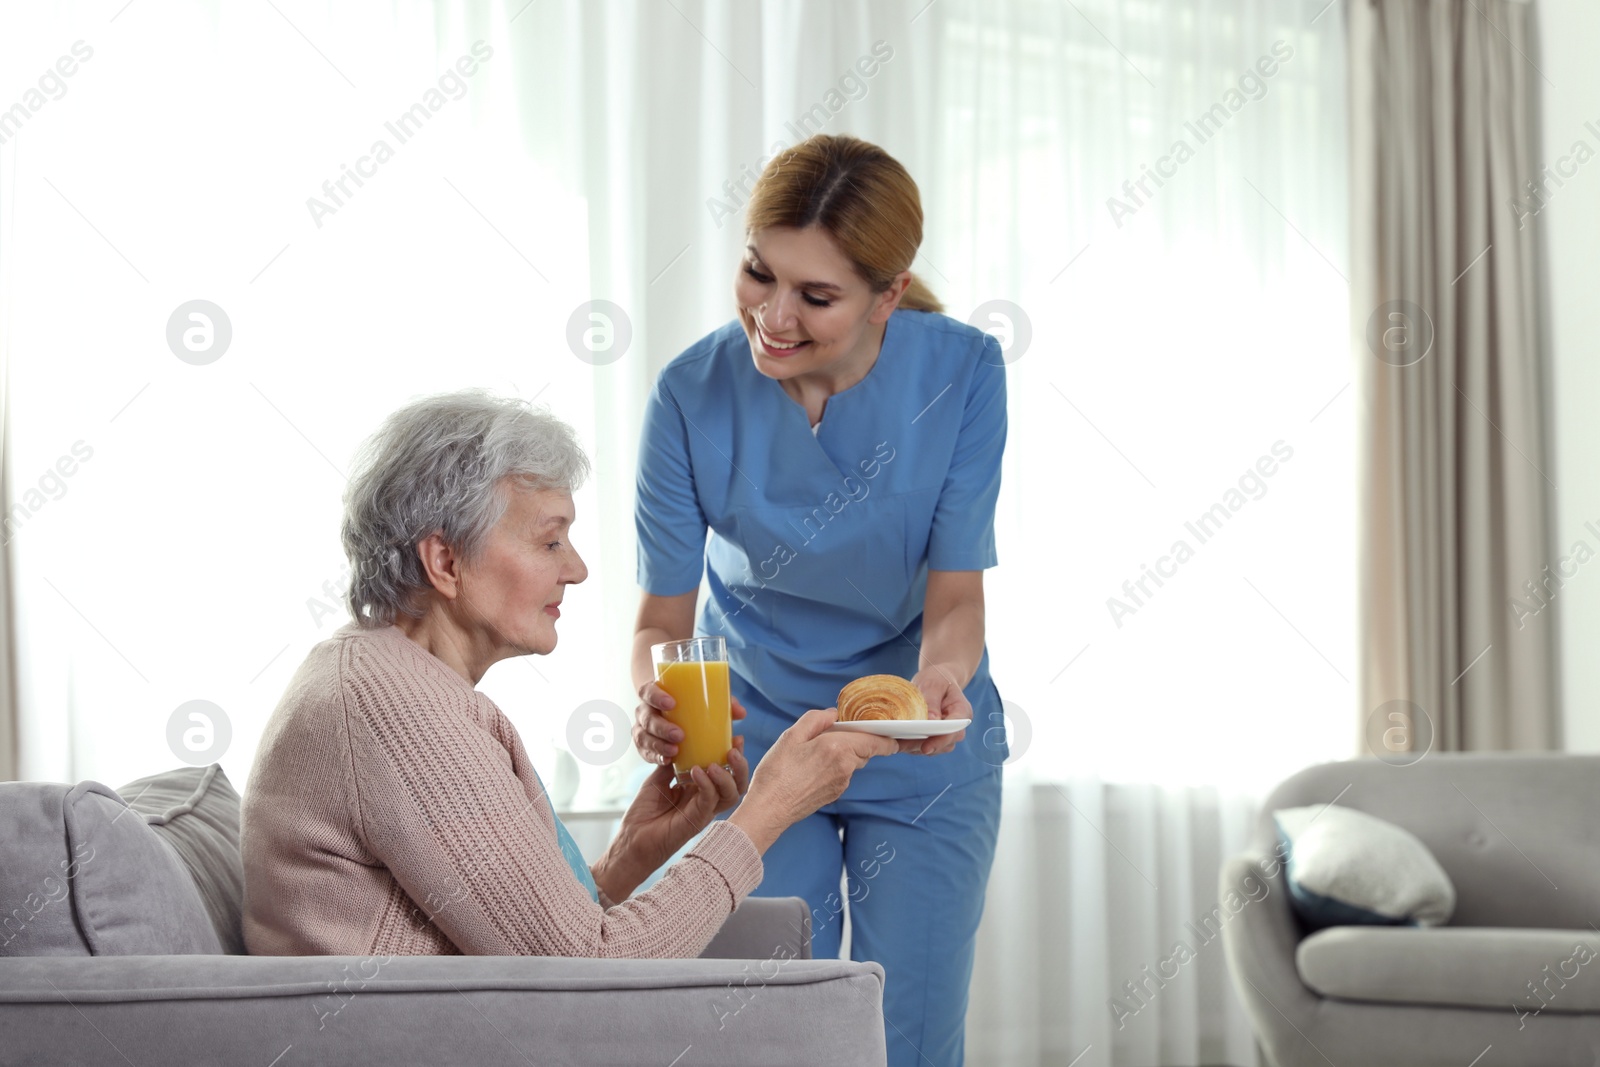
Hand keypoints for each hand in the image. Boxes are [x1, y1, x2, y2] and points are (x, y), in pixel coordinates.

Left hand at [612, 747, 749, 879]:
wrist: (631, 839)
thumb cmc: (644, 813)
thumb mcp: (658, 779)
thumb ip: (672, 764)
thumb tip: (680, 744)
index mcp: (701, 790)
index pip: (726, 772)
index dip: (734, 756)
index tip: (735, 737)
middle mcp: (706, 801)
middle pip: (737, 785)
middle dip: (740, 766)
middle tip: (734, 748)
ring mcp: (703, 812)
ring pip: (730, 795)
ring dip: (727, 775)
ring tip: (716, 762)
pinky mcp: (695, 821)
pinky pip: (708, 800)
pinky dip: (706, 784)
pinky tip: (697, 771)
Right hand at [633, 681, 748, 766]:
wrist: (671, 712)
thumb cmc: (690, 703)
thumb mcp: (702, 699)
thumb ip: (721, 703)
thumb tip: (740, 713)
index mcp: (655, 694)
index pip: (647, 691)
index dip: (656, 696)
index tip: (672, 703)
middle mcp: (645, 711)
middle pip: (646, 717)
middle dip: (661, 727)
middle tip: (679, 734)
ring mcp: (643, 729)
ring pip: (643, 737)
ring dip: (658, 745)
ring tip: (674, 751)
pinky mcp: (645, 746)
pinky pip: (645, 753)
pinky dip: (654, 757)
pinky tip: (667, 761)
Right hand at [728, 708, 897, 851]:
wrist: (769, 809)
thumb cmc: (777, 773)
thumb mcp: (791, 736)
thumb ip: (815, 720)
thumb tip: (833, 714)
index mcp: (837, 748)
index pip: (874, 741)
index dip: (887, 739)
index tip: (894, 738)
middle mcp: (845, 767)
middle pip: (863, 750)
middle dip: (856, 741)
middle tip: (833, 735)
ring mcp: (841, 783)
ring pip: (852, 763)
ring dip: (844, 754)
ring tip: (815, 752)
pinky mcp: (834, 794)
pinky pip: (842, 775)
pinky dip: (834, 768)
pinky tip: (812, 769)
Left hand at [903, 664, 970, 755]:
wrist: (937, 679)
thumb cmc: (937, 678)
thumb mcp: (934, 683)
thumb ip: (932, 701)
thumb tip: (930, 721)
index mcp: (962, 712)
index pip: (954, 730)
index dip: (940, 741)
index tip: (925, 747)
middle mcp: (956, 727)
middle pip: (944, 744)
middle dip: (923, 746)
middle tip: (902, 745)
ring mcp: (946, 734)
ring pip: (933, 749)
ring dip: (915, 748)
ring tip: (897, 743)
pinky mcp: (934, 738)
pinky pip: (923, 747)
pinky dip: (910, 746)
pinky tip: (897, 741)